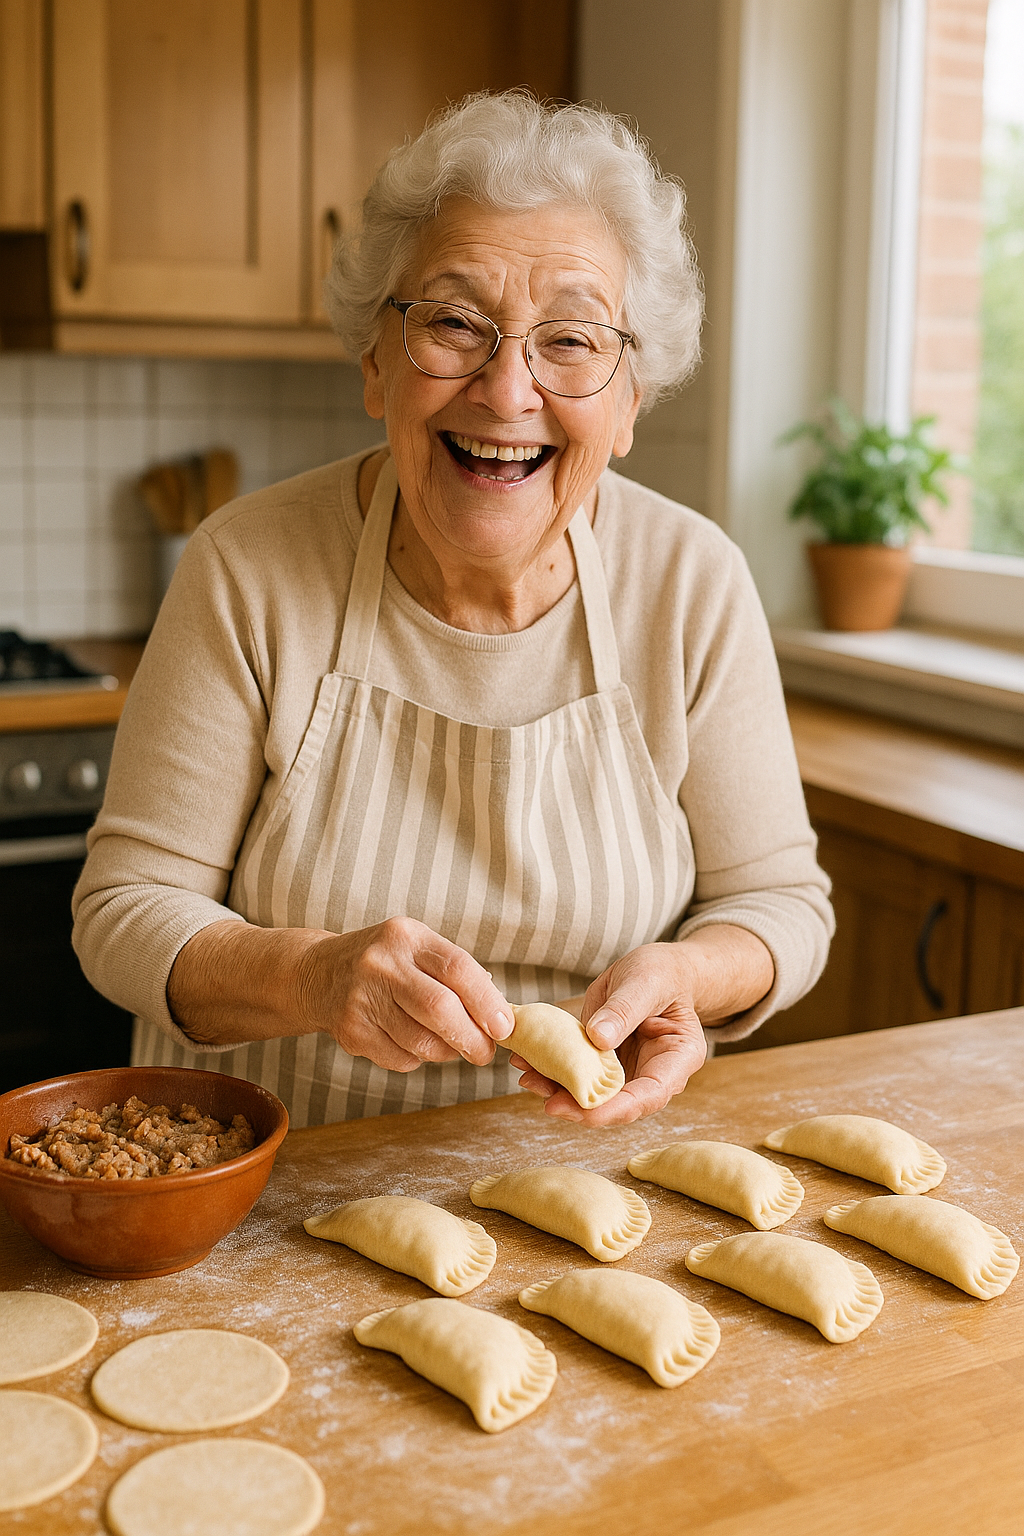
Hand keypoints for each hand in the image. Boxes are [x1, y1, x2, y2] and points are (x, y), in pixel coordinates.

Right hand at [296, 917, 513, 1072]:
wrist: (318, 974)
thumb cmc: (385, 963)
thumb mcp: (416, 948)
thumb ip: (456, 973)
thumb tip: (498, 1016)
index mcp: (408, 937)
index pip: (457, 968)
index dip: (486, 1001)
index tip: (504, 1027)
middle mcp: (382, 963)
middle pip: (439, 1009)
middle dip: (472, 1038)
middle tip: (485, 1053)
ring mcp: (362, 998)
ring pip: (421, 1042)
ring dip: (446, 1053)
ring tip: (450, 1046)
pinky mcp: (350, 1031)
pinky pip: (400, 1059)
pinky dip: (417, 1059)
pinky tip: (412, 1043)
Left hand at [511, 943, 707, 1125]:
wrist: (657, 969)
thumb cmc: (662, 973)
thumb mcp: (646, 982)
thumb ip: (625, 1009)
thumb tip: (598, 1039)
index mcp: (678, 1058)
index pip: (650, 1094)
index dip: (617, 1108)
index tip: (585, 1109)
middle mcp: (653, 1073)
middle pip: (619, 1103)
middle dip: (583, 1108)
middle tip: (549, 1104)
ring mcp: (627, 1070)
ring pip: (594, 1093)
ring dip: (561, 1091)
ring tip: (529, 1078)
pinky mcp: (603, 1061)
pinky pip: (579, 1072)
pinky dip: (554, 1071)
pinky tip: (528, 1062)